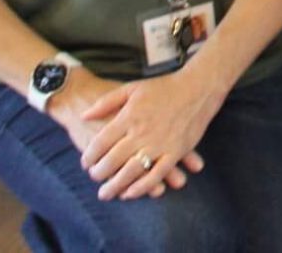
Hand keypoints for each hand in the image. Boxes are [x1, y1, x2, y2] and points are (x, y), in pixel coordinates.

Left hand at [75, 68, 226, 200]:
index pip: (101, 142)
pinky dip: (142, 187)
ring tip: (105, 193)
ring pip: (131, 172)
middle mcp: (142, 132)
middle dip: (98, 173)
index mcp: (129, 117)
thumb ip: (106, 102)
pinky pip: (156, 174)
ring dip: (115, 185)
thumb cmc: (163, 87)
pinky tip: (130, 193)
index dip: (89, 156)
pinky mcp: (176, 152)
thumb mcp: (132, 88)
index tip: (85, 163)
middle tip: (93, 178)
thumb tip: (83, 116)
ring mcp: (159, 144)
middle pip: (112, 160)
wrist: (197, 87)